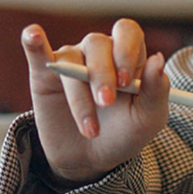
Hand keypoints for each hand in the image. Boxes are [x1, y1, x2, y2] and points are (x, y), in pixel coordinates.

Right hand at [19, 19, 172, 184]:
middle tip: (106, 103)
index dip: (126, 50)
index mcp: (127, 56)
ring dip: (79, 96)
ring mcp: (70, 61)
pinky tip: (33, 35)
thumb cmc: (122, 134)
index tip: (127, 81)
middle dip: (103, 75)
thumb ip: (157, 90)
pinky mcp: (44, 75)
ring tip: (90, 129)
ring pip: (71, 61)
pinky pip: (37, 53)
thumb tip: (159, 59)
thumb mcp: (147, 119)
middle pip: (98, 44)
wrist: (91, 160)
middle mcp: (98, 53)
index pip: (127, 33)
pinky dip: (34, 42)